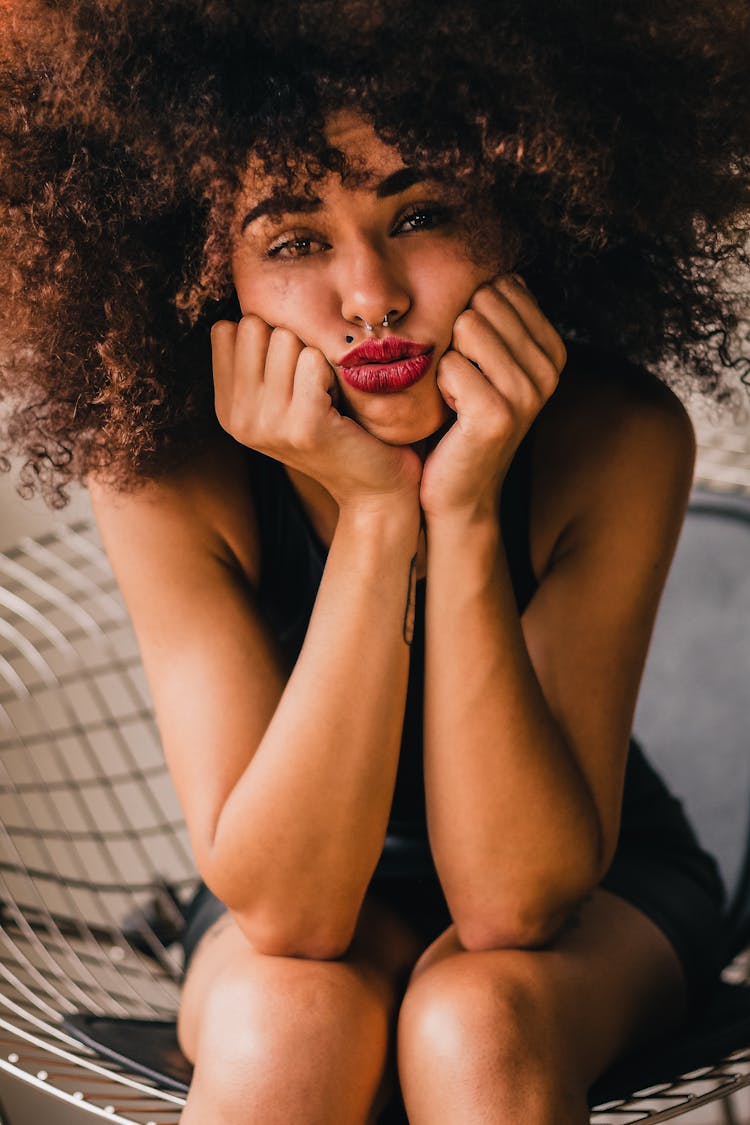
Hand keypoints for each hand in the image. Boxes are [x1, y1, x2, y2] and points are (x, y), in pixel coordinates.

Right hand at [212, 315, 421, 513]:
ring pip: (286, 339)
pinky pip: (314, 360)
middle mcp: (238, 419)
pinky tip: (339, 405)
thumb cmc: (336, 428)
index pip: (226, 329)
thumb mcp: (281, 396)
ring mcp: (267, 425)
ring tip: (326, 397)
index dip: (267, 339)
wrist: (373, 486)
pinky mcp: (303, 427)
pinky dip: (334, 373)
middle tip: (312, 386)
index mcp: (227, 409)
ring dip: (316, 358)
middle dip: (291, 344)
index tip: (289, 376)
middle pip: (256, 327)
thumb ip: (256, 358)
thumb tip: (245, 308)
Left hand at [420, 275, 565, 521]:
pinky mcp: (498, 414)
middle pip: (482, 301)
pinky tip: (452, 413)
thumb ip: (499, 317)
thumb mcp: (489, 362)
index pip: (502, 286)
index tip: (476, 361)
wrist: (459, 490)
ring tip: (458, 395)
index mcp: (552, 349)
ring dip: (447, 360)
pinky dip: (438, 387)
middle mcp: (549, 368)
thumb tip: (502, 271)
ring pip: (466, 326)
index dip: (472, 316)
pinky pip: (449, 365)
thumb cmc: (462, 418)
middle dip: (458, 335)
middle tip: (463, 380)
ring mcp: (527, 392)